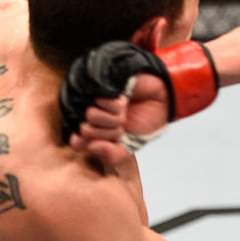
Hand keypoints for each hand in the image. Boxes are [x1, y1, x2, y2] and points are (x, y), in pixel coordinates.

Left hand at [60, 40, 217, 165]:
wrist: (162, 99)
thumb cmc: (144, 120)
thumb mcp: (129, 146)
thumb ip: (111, 155)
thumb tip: (92, 147)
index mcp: (92, 130)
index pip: (77, 143)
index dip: (91, 144)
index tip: (104, 142)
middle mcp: (89, 114)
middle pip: (85, 131)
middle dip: (109, 132)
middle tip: (120, 125)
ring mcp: (93, 99)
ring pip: (91, 116)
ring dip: (114, 117)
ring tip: (122, 110)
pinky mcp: (100, 84)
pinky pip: (101, 101)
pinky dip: (116, 103)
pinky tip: (122, 98)